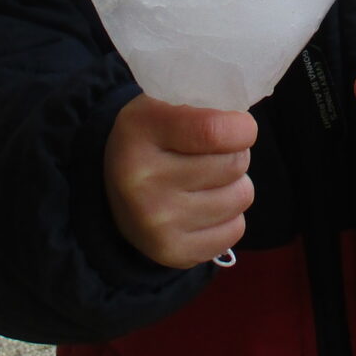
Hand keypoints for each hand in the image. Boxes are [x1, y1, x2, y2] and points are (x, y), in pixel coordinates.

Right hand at [105, 93, 256, 268]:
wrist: (110, 190)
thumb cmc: (152, 138)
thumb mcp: (162, 104)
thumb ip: (201, 102)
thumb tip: (246, 118)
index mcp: (141, 132)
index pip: (213, 131)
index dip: (241, 128)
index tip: (241, 126)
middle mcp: (144, 181)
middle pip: (234, 164)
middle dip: (236, 154)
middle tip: (217, 153)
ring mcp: (157, 223)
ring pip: (241, 197)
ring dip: (235, 185)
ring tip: (210, 179)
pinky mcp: (172, 253)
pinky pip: (235, 230)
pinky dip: (229, 216)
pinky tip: (205, 206)